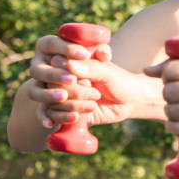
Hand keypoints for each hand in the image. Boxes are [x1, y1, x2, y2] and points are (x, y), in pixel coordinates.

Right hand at [27, 34, 145, 126]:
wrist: (128, 101)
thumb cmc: (119, 80)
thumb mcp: (108, 72)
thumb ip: (91, 67)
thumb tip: (70, 65)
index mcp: (71, 60)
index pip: (55, 61)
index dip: (63, 70)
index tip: (77, 78)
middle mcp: (61, 76)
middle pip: (50, 82)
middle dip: (73, 90)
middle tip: (94, 93)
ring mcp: (61, 93)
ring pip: (51, 100)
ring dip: (71, 105)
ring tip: (93, 105)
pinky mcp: (62, 110)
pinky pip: (51, 114)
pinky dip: (61, 117)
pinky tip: (75, 118)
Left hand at [145, 57, 178, 142]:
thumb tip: (147, 70)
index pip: (172, 70)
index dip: (167, 75)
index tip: (173, 78)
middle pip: (169, 91)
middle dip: (168, 93)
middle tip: (178, 94)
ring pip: (172, 111)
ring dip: (171, 109)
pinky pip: (178, 128)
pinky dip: (174, 125)